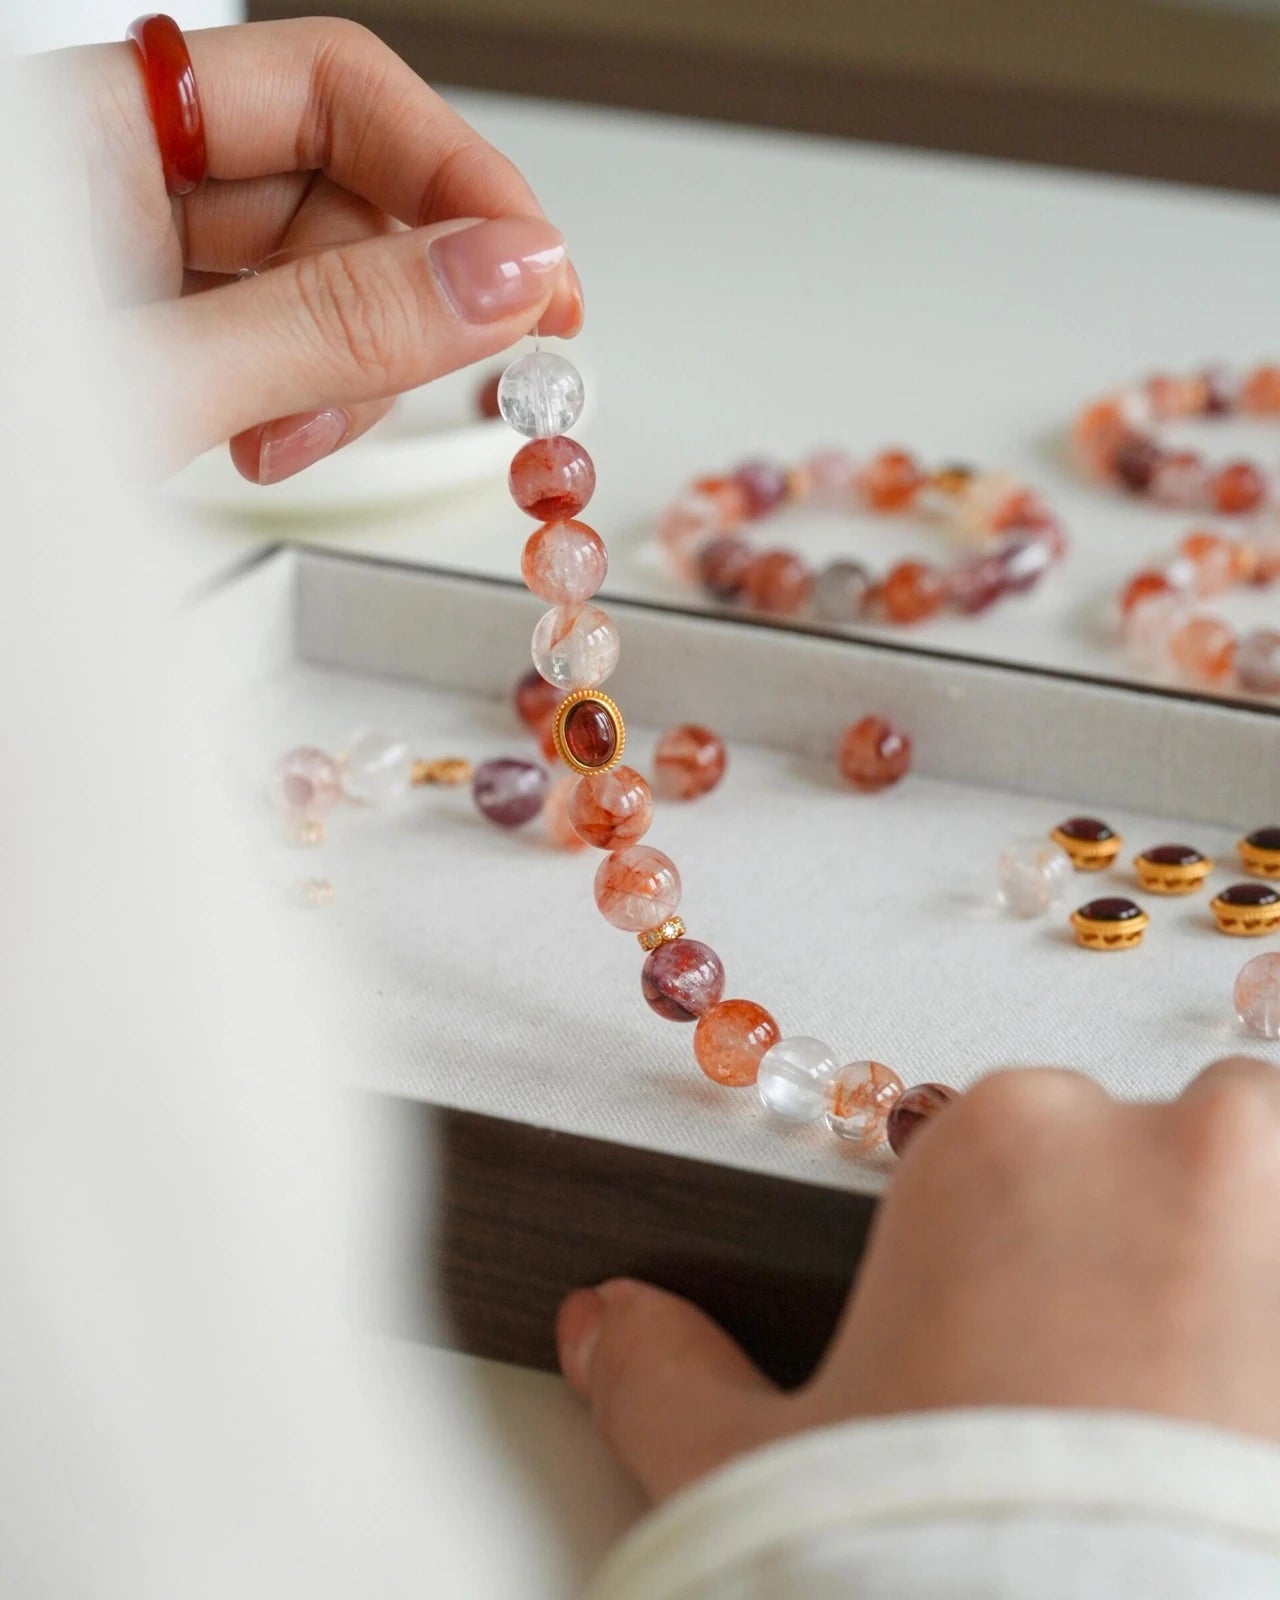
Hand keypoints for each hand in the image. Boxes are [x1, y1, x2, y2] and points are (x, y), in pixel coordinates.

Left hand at [64, 18, 580, 479]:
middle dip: (399, 296)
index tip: (541, 275)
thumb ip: (336, 330)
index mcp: (93, 131)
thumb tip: (504, 279)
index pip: (331, 87)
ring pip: (317, 276)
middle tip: (446, 380)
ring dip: (346, 368)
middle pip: (336, 188)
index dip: (456, 175)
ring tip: (293, 441)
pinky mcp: (153, 335)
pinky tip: (266, 443)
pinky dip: (300, 399)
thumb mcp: (157, 386)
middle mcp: (120, 177)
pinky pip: (275, 340)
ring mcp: (137, 261)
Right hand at [557, 1057, 1279, 1500]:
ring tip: (1207, 1418)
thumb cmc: (926, 1559)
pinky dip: (1279, 1345)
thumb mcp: (749, 1475)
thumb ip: (665, 1378)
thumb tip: (604, 1323)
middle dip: (1159, 1245)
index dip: (1018, 1249)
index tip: (1021, 1349)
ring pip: (1279, 1201)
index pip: (1021, 1140)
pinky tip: (1250, 1453)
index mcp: (1004, 1138)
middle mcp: (1172, 1145)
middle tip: (1125, 1393)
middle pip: (1185, 1148)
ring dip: (1250, 1278)